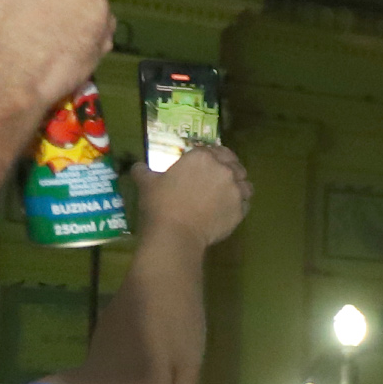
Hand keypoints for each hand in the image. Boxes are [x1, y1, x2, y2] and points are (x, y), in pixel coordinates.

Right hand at [133, 142, 250, 247]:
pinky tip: (230, 209)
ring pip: (245, 183)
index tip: (209, 162)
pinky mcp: (241, 210)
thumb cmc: (160, 204)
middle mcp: (224, 170)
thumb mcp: (147, 183)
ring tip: (228, 193)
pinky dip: (240, 204)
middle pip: (234, 164)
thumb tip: (137, 167)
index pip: (215, 150)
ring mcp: (235, 190)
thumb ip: (144, 171)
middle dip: (229, 168)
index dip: (213, 155)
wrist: (176, 233)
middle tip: (219, 177)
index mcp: (202, 157)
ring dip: (239, 185)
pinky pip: (246, 203)